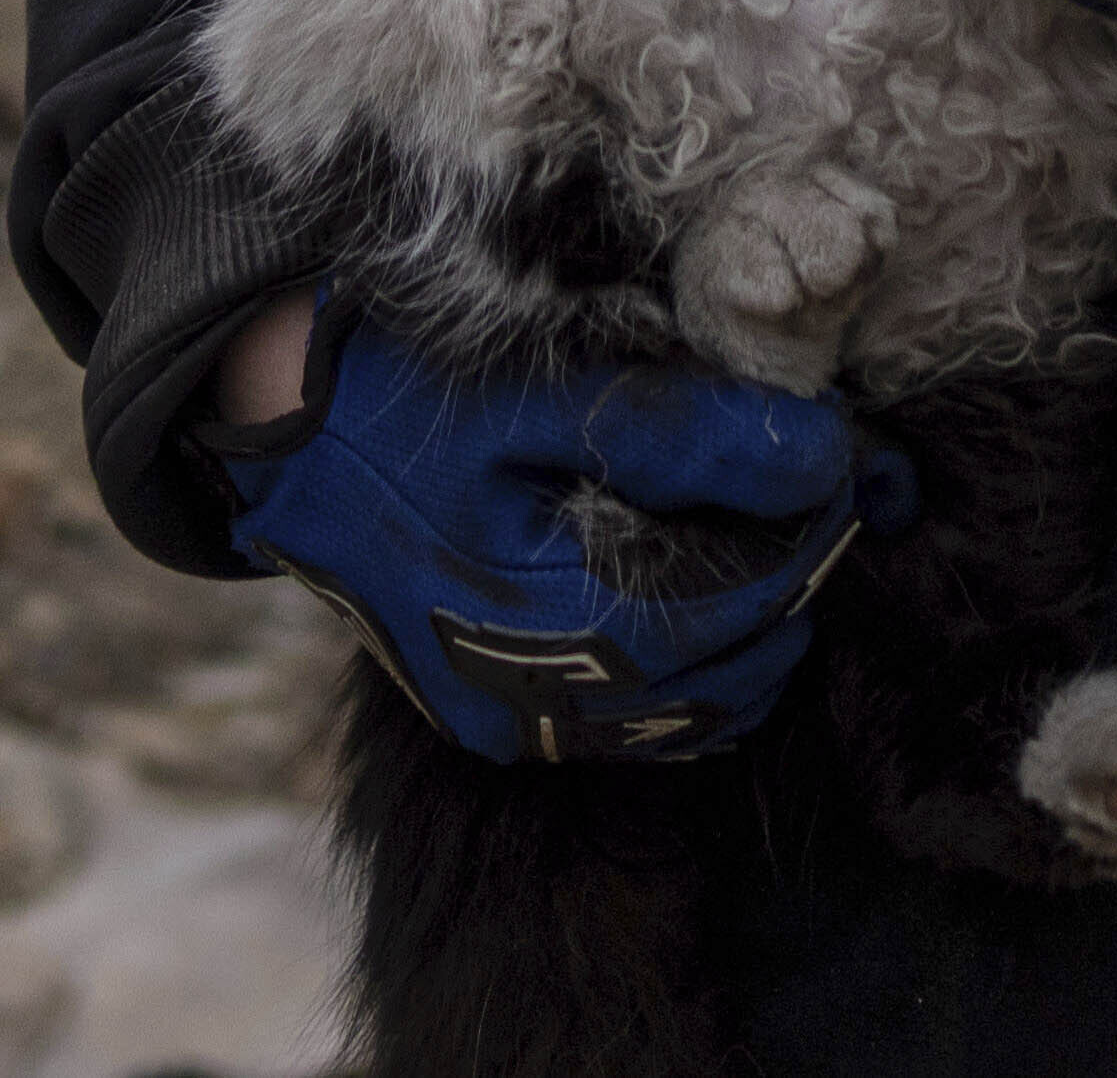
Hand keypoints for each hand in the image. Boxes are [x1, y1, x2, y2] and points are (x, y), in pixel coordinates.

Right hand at [207, 315, 903, 763]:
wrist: (276, 440)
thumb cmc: (402, 396)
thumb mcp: (533, 391)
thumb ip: (676, 428)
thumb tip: (816, 454)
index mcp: (549, 619)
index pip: (741, 597)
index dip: (811, 518)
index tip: (839, 447)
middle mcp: (535, 702)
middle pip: (736, 663)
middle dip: (793, 567)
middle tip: (817, 476)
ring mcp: (517, 723)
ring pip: (703, 709)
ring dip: (756, 623)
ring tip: (767, 524)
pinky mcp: (499, 722)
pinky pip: (643, 724)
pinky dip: (697, 664)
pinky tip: (703, 586)